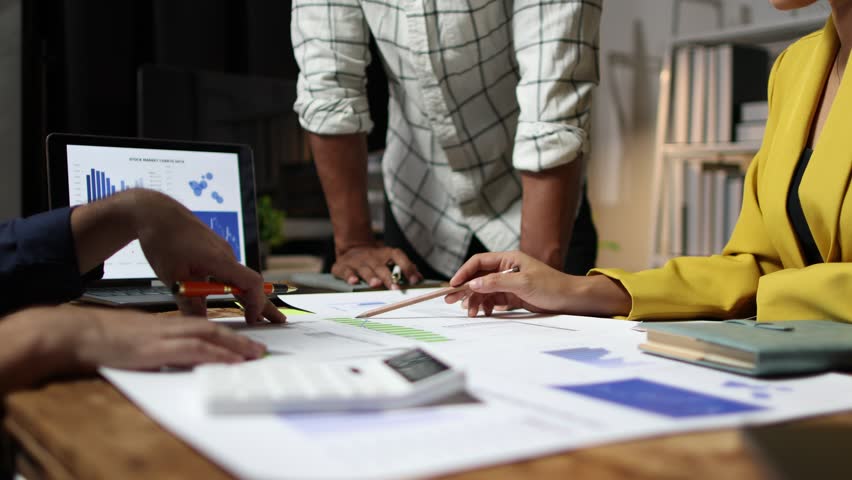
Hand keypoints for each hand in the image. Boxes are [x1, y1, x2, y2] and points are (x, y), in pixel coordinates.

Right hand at [62, 306, 265, 369]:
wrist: (78, 333)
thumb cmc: (102, 337)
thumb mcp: (137, 338)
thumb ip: (156, 342)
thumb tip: (173, 354)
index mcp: (165, 324)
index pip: (203, 326)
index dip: (226, 334)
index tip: (243, 343)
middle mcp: (169, 326)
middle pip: (213, 329)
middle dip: (238, 340)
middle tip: (259, 350)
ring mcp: (164, 336)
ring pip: (209, 337)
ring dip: (235, 346)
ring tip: (254, 355)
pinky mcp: (157, 348)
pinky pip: (194, 350)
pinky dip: (215, 354)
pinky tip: (230, 361)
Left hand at [130, 190, 284, 323]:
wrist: (156, 212)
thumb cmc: (164, 239)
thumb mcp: (173, 277)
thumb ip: (189, 303)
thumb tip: (199, 324)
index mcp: (220, 261)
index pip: (251, 283)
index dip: (256, 303)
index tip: (253, 320)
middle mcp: (226, 255)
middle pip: (251, 283)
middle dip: (264, 304)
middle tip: (277, 320)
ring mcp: (221, 251)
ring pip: (239, 277)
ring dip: (246, 296)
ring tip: (251, 312)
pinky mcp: (213, 249)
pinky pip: (227, 271)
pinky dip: (232, 285)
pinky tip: (224, 294)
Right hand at [332, 244, 421, 289]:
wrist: (352, 249)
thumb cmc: (375, 260)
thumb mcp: (389, 260)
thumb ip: (405, 268)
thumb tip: (420, 278)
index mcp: (385, 254)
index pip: (398, 256)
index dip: (407, 267)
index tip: (415, 280)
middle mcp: (371, 256)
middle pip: (381, 266)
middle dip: (388, 277)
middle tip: (395, 288)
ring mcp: (357, 261)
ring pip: (365, 269)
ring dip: (371, 277)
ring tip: (376, 284)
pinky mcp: (342, 266)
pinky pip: (346, 271)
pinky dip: (349, 276)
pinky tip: (354, 282)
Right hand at [445, 251, 576, 316]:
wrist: (571, 299)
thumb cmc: (552, 286)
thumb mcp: (523, 283)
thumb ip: (497, 282)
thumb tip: (474, 284)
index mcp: (509, 259)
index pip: (479, 262)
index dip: (464, 272)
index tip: (454, 284)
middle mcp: (506, 269)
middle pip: (479, 277)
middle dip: (464, 288)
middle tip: (450, 300)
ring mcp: (509, 283)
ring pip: (484, 290)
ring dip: (475, 301)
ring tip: (470, 312)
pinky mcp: (513, 296)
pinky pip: (493, 300)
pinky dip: (486, 306)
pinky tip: (484, 313)